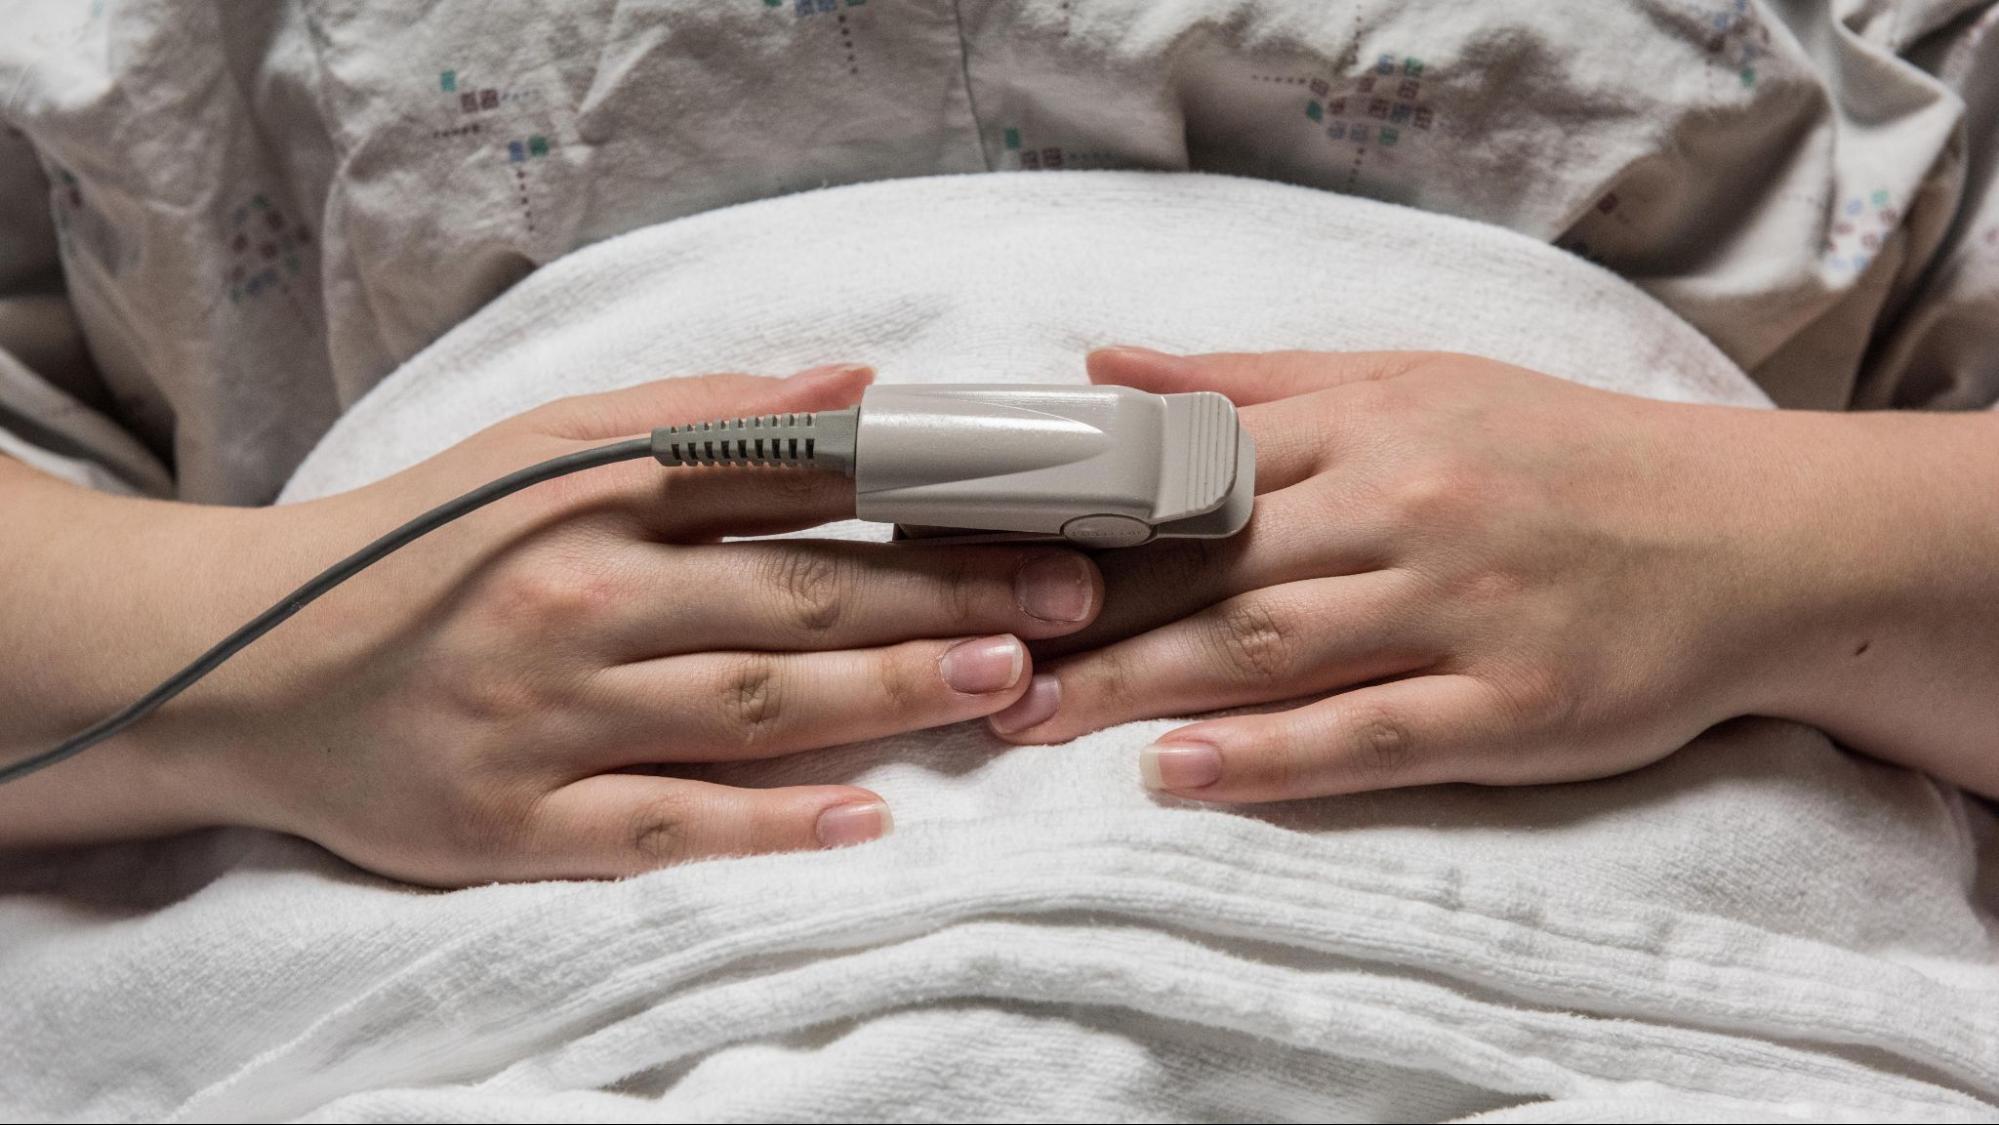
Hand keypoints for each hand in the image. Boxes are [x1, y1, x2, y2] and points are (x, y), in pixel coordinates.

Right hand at [0, 364, 1102, 884]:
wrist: (254, 663)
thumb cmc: (425, 544)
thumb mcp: (547, 445)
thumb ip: (706, 417)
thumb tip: (862, 390)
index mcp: (594, 503)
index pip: (793, 495)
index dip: (926, 504)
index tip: (1037, 511)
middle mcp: (578, 606)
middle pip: (794, 603)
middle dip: (944, 598)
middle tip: (1065, 601)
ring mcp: (550, 721)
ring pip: (751, 709)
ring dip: (888, 694)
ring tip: (1005, 683)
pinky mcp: (518, 823)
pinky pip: (667, 824)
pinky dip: (771, 821)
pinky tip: (868, 815)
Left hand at [989, 348, 1821, 802]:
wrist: (1750, 538)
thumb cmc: (1560, 455)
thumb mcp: (1413, 381)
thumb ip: (1254, 383)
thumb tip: (1103, 371)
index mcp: (1371, 426)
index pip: (1189, 477)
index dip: (1073, 519)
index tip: (973, 556)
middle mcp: (1406, 511)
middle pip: (1209, 569)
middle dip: (1080, 619)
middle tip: (969, 661)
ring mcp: (1458, 613)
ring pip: (1267, 649)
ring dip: (1136, 689)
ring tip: (1029, 720)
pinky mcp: (1510, 708)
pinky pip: (1368, 734)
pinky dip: (1267, 756)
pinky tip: (1175, 774)